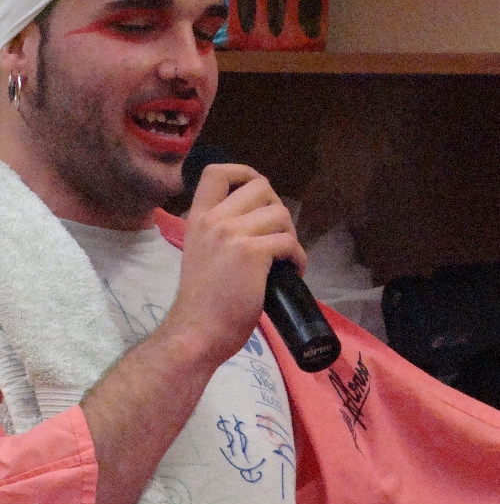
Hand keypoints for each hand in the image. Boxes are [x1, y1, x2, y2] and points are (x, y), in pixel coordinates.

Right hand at [167, 163, 306, 365]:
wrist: (197, 331)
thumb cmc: (200, 301)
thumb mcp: (200, 253)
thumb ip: (218, 233)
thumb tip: (254, 225)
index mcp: (198, 218)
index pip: (217, 172)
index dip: (244, 173)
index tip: (257, 194)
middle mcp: (214, 220)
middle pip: (260, 186)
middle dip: (277, 206)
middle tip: (278, 232)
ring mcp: (233, 234)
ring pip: (280, 213)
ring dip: (291, 234)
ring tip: (286, 256)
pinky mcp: (252, 254)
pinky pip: (289, 242)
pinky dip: (298, 257)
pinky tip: (294, 270)